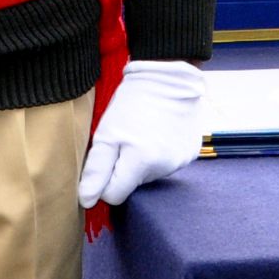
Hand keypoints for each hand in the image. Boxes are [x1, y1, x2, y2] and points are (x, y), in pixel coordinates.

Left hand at [79, 60, 203, 206]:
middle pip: (134, 185)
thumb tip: (87, 200)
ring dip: (144, 160)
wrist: (168, 77)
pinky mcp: (191, 153)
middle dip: (126, 169)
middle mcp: (164, 168)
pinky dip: (161, 153)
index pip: (114, 196)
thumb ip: (96, 170)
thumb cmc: (133, 102)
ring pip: (151, 175)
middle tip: (127, 140)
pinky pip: (168, 164)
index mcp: (141, 163)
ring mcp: (181, 161)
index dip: (105, 181)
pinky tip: (160, 132)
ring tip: (144, 133)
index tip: (107, 160)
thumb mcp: (107, 134)